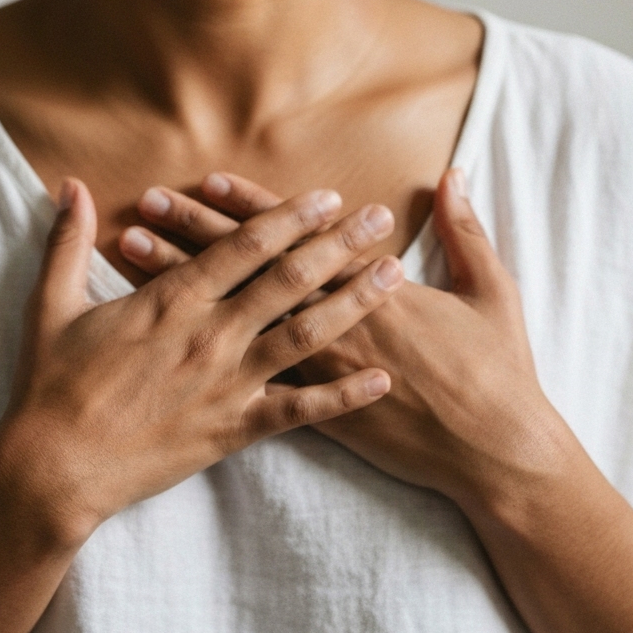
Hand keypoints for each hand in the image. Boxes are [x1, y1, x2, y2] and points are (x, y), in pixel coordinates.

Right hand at [2, 177, 405, 548]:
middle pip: (288, 280)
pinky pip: (299, 411)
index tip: (327, 196)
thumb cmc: (51, 385)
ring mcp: (227, 383)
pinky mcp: (233, 429)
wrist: (53, 468)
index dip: (289, 216)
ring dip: (353, 302)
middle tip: (379, 217)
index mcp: (171, 299)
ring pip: (305, 335)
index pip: (244, 246)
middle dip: (339, 244)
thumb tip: (67, 184)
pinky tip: (381, 380)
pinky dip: (342, 397)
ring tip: (394, 274)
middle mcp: (210, 334)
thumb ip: (66, 241)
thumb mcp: (51, 304)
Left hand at [120, 171, 632, 632]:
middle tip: (149, 204)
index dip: (251, 207)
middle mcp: (333, 325)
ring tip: (135, 255)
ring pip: (234, 318)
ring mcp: (319, 370)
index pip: (296, 237)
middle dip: (197, 233)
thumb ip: (467, 231)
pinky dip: (207, 352)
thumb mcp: (492, 292)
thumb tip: (453, 177)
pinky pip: (250, 377)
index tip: (208, 181)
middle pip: (249, 270)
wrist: (495, 455)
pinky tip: (170, 341)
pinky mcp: (318, 411)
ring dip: (185, 284)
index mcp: (371, 289)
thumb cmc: (497, 372)